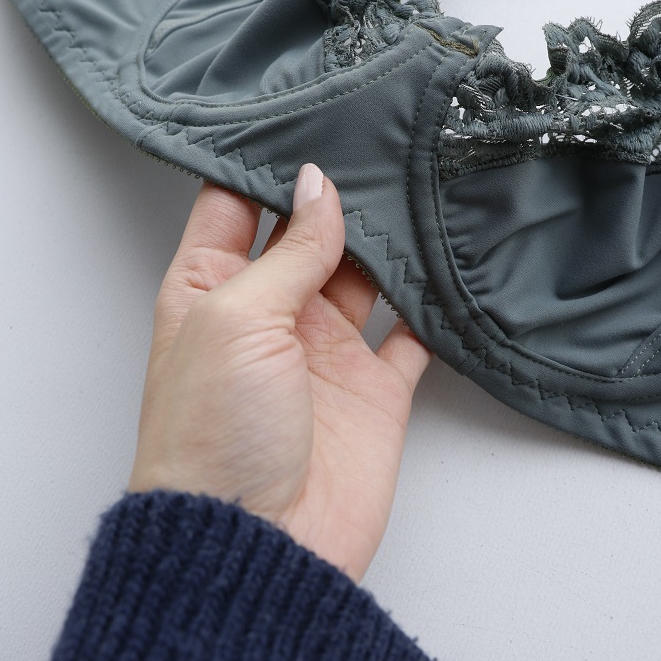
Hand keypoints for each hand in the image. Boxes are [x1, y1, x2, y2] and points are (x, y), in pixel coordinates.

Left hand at [128, 164, 431, 581]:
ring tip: (419, 180)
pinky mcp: (374, 388)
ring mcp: (324, 350)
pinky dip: (431, 300)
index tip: (301, 111)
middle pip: (308, 233)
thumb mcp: (237, 319)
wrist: (258, 549)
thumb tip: (317, 186)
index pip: (233, 207)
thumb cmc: (212, 435)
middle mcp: (269, 314)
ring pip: (365, 273)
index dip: (262, 161)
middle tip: (376, 134)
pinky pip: (411, 331)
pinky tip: (449, 258)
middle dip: (339, 191)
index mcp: (211, 291)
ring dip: (389, 238)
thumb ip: (286, 252)